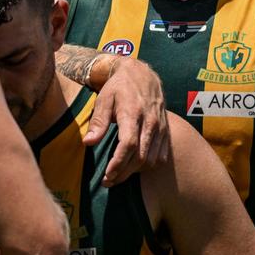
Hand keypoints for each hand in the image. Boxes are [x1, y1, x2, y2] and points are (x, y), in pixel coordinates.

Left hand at [87, 56, 169, 186]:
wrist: (142, 74)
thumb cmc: (119, 87)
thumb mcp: (104, 99)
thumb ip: (98, 122)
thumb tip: (88, 142)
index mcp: (133, 113)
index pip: (128, 145)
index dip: (118, 163)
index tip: (106, 175)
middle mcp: (150, 122)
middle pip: (140, 157)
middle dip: (123, 173)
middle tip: (108, 181)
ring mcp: (160, 127)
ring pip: (151, 159)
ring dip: (135, 172)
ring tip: (119, 176)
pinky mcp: (166, 131)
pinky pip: (160, 156)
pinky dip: (148, 166)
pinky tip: (134, 167)